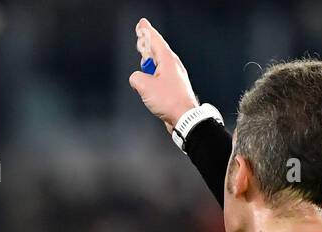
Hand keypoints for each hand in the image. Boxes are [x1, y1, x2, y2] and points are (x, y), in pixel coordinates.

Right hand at [128, 18, 198, 132]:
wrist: (185, 117)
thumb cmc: (169, 101)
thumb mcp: (144, 86)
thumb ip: (136, 78)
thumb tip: (136, 79)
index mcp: (167, 60)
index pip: (155, 40)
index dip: (147, 32)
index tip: (142, 24)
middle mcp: (173, 65)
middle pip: (158, 50)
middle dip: (148, 44)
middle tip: (141, 38)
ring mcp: (175, 76)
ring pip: (160, 63)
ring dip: (150, 60)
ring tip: (144, 59)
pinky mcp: (175, 87)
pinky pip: (162, 75)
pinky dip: (154, 73)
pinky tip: (150, 79)